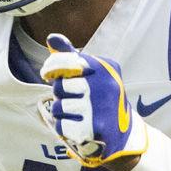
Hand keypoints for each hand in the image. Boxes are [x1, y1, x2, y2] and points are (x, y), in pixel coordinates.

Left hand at [39, 34, 146, 168]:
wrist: (123, 133)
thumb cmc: (101, 99)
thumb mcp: (92, 74)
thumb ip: (71, 57)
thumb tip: (51, 38)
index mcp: (105, 68)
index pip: (67, 61)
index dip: (51, 67)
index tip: (47, 74)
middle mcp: (105, 86)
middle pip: (59, 86)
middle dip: (60, 94)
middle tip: (72, 99)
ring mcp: (100, 108)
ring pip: (58, 107)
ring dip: (61, 113)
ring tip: (76, 114)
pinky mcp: (94, 129)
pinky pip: (61, 125)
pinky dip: (64, 128)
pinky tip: (77, 127)